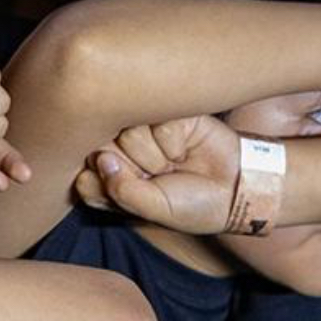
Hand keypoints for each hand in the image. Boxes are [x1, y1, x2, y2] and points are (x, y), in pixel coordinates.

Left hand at [71, 115, 243, 234]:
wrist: (237, 187)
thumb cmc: (194, 203)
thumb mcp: (154, 210)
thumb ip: (121, 191)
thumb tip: (102, 159)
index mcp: (110, 177)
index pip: (84, 178)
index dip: (107, 187)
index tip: (134, 195)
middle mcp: (120, 150)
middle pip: (101, 151)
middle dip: (131, 170)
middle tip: (156, 178)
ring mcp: (140, 128)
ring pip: (128, 135)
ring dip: (156, 156)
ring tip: (174, 163)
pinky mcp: (162, 111)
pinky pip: (156, 122)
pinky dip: (174, 141)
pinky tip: (185, 147)